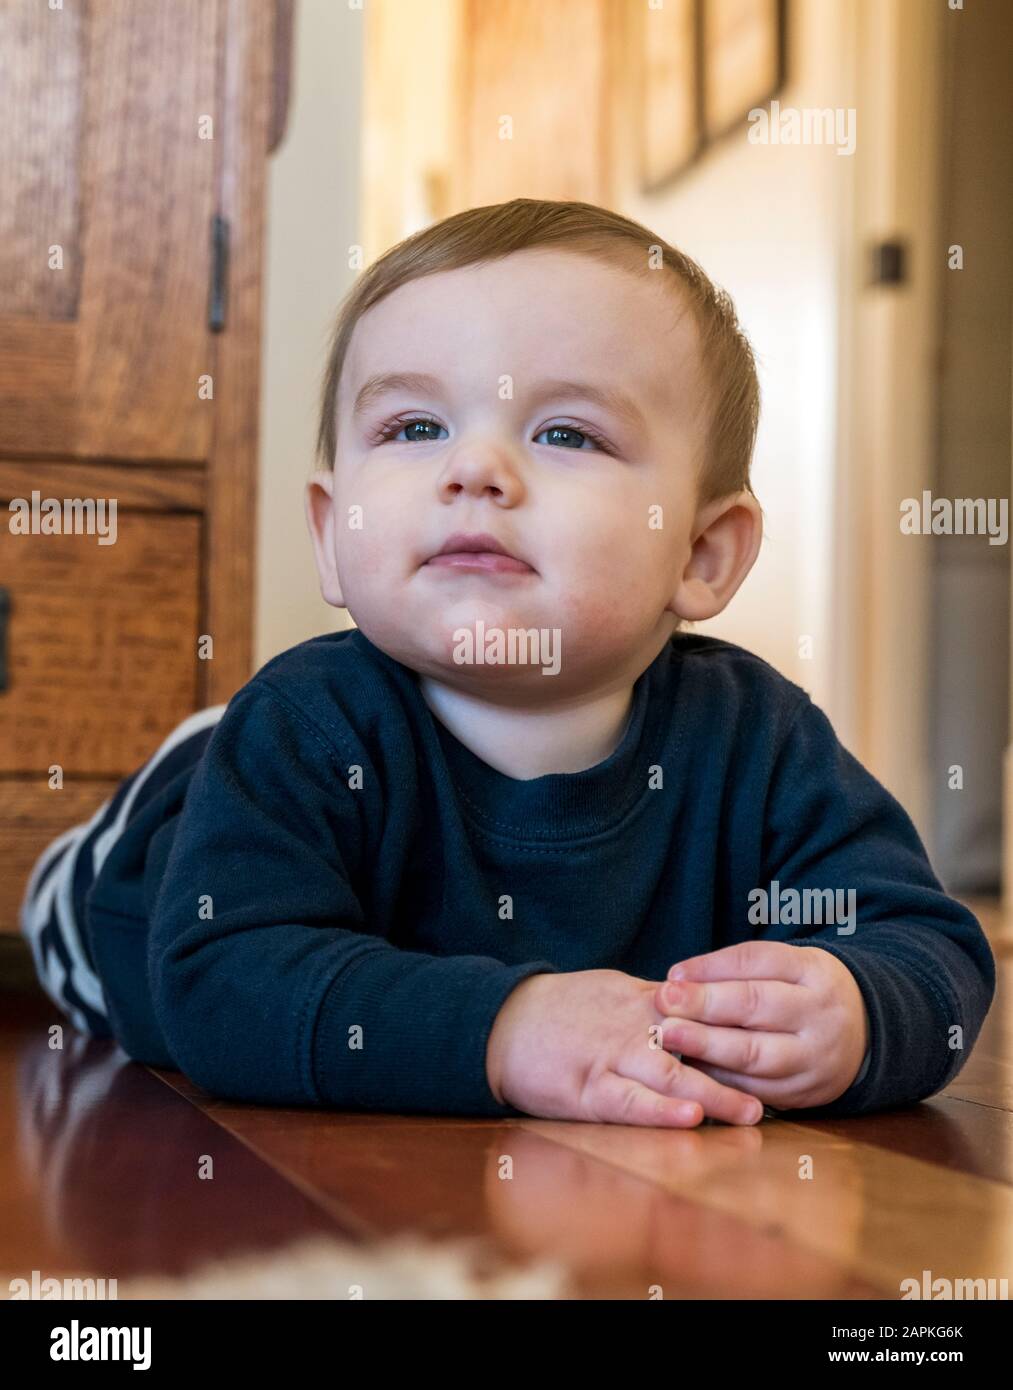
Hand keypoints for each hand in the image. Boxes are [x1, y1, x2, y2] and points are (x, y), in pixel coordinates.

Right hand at [485, 969, 764, 1127]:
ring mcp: (610, 1059)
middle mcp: (632, 1029)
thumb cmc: (560, 1008)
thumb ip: (653, 1001)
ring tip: (749, 1111)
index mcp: (641, 1004)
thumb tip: (694, 1002)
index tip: (776, 1043)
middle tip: (778, 1084)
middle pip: (695, 1046)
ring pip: (669, 1074)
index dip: (738, 1031)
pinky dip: (660, 1109)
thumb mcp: (610, 991)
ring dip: (712, 1094)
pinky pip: (628, 1100)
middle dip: (737, 1066)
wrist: (503, 1022)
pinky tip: (687, 1116)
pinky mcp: (586, 1090)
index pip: (701, 1015)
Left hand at [654, 941, 869, 1110]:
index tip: (673, 974)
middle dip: (704, 1005)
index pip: (758, 962)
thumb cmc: (803, 993)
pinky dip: (720, 1079)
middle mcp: (818, 1013)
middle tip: (663, 1003)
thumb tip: (678, 978)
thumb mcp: (786, 967)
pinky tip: (690, 1069)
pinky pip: (756, 1088)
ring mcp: (815, 1057)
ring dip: (706, 1046)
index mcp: (813, 971)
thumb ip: (738, 970)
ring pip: (755, 1053)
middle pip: (756, 1006)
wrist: (864, 1035)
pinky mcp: (805, 1093)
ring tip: (669, 1037)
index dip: (712, 967)